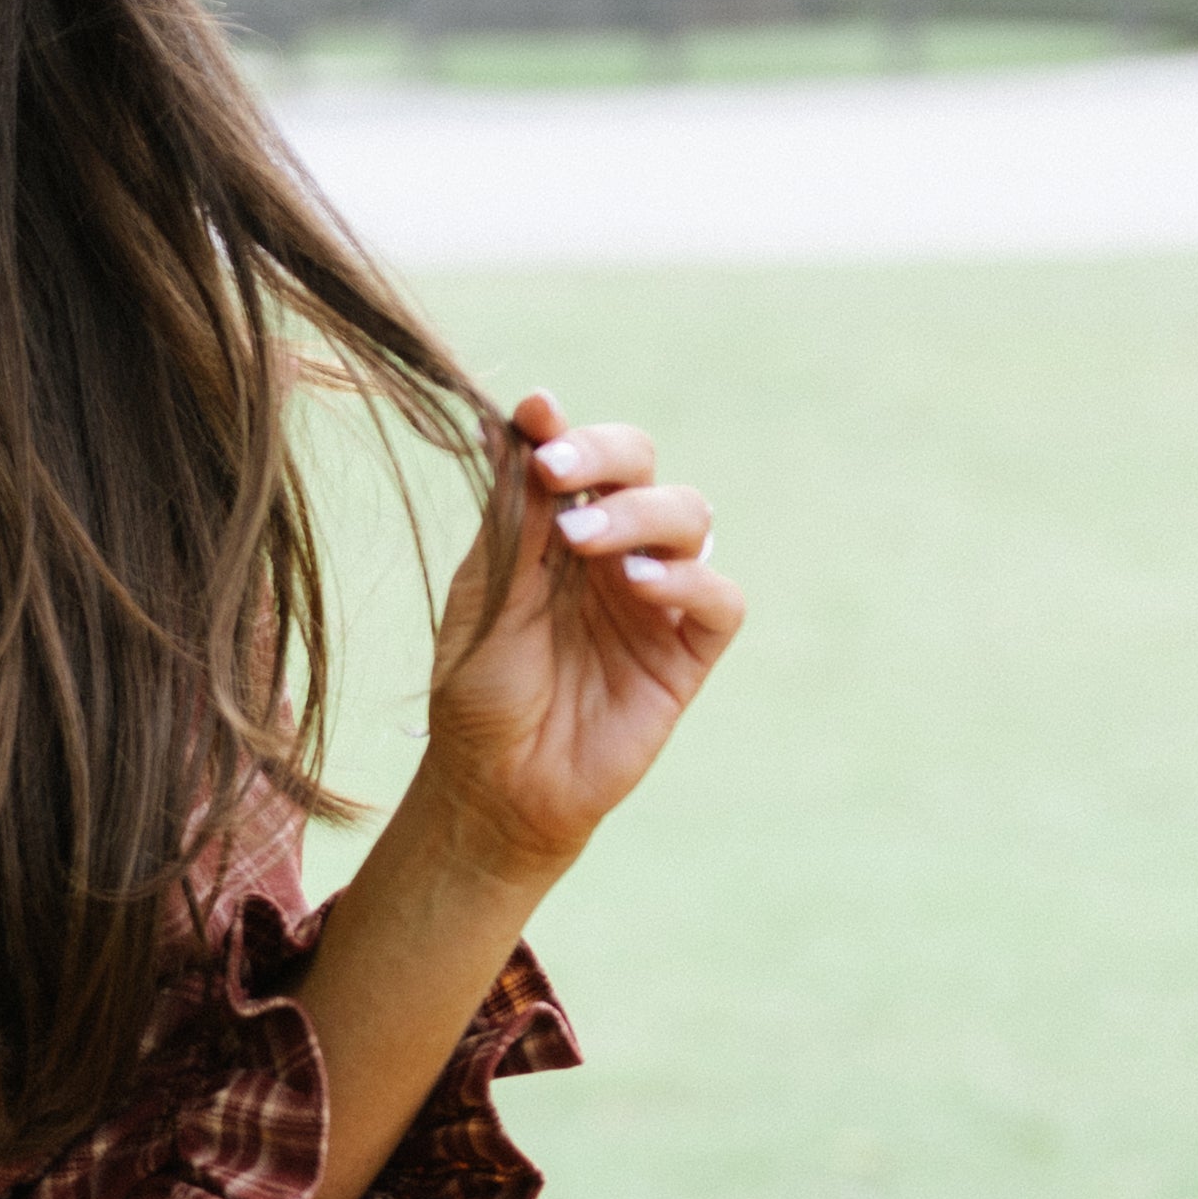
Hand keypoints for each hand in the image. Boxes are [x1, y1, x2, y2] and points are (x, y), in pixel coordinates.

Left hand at [418, 384, 741, 880]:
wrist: (493, 783)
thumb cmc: (480, 687)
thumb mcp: (488, 590)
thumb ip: (516, 512)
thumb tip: (523, 417)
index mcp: (558, 527)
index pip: (580, 455)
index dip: (565, 429)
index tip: (536, 415)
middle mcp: (614, 551)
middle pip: (643, 468)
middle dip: (606, 454)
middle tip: (557, 469)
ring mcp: (656, 598)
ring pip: (690, 518)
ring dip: (640, 513)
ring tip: (585, 538)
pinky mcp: (688, 652)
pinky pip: (718, 599)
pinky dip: (688, 580)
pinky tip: (638, 585)